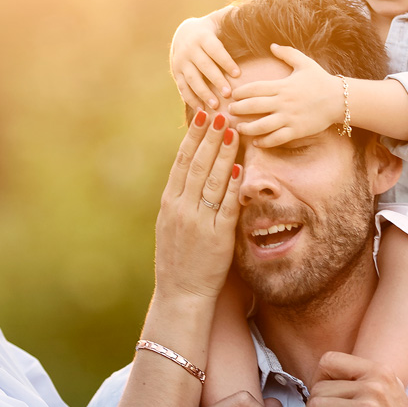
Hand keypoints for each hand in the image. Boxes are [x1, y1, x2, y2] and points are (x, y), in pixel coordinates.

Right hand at [154, 110, 243, 302]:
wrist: (181, 293)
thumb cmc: (178, 258)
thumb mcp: (171, 224)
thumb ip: (181, 199)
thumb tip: (191, 172)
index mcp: (169, 203)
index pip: (182, 162)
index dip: (193, 137)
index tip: (202, 116)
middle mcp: (181, 209)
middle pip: (197, 165)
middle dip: (210, 137)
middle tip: (220, 112)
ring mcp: (198, 222)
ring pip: (211, 180)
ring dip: (223, 153)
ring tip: (233, 131)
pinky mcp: (216, 237)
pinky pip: (225, 206)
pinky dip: (231, 186)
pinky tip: (238, 168)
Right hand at [170, 14, 240, 111]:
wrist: (183, 34)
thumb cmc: (210, 29)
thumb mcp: (218, 20)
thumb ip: (231, 17)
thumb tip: (248, 10)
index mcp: (203, 37)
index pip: (215, 50)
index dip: (226, 62)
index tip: (238, 74)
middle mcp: (190, 50)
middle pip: (204, 66)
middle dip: (216, 80)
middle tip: (229, 94)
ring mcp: (181, 62)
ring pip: (192, 79)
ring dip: (203, 93)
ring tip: (216, 106)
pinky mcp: (176, 73)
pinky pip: (183, 88)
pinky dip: (191, 99)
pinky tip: (201, 110)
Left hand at [229, 44, 343, 146]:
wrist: (339, 99)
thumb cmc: (321, 80)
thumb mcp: (304, 62)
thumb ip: (287, 53)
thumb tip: (272, 45)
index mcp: (282, 85)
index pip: (255, 88)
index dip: (240, 92)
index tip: (232, 95)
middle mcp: (283, 102)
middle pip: (254, 106)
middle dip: (238, 109)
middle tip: (230, 111)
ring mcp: (290, 117)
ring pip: (262, 125)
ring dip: (247, 128)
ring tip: (239, 128)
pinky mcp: (297, 130)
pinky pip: (277, 138)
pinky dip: (264, 142)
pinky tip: (256, 142)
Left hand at [297, 350, 407, 406]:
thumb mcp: (390, 395)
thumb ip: (364, 380)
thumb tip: (325, 375)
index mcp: (381, 373)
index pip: (330, 360)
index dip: (319, 378)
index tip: (323, 395)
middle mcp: (376, 386)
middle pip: (320, 386)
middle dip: (313, 405)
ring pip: (315, 405)